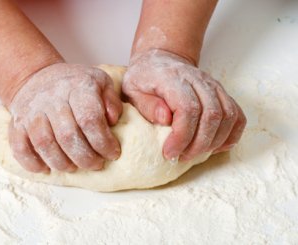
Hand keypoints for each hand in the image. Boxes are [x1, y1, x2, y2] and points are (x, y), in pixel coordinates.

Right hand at [8, 63, 121, 172]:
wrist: (36, 77)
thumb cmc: (74, 84)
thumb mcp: (100, 82)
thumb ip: (111, 100)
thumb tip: (113, 120)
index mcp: (77, 87)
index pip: (90, 119)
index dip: (103, 142)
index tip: (113, 153)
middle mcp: (52, 99)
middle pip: (68, 136)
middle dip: (86, 158)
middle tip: (96, 165)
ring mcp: (32, 112)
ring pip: (45, 144)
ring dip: (62, 163)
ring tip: (74, 167)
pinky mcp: (17, 123)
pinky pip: (20, 147)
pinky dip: (32, 163)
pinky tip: (46, 169)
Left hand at [123, 49, 245, 160]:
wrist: (160, 60)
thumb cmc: (144, 78)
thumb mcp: (132, 89)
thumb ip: (146, 105)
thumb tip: (166, 119)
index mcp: (173, 78)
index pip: (188, 109)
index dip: (182, 136)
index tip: (169, 152)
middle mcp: (197, 79)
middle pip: (211, 115)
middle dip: (198, 144)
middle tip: (181, 157)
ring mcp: (212, 86)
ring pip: (227, 116)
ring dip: (214, 141)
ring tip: (194, 154)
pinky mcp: (220, 93)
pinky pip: (236, 115)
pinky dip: (231, 134)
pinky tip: (215, 146)